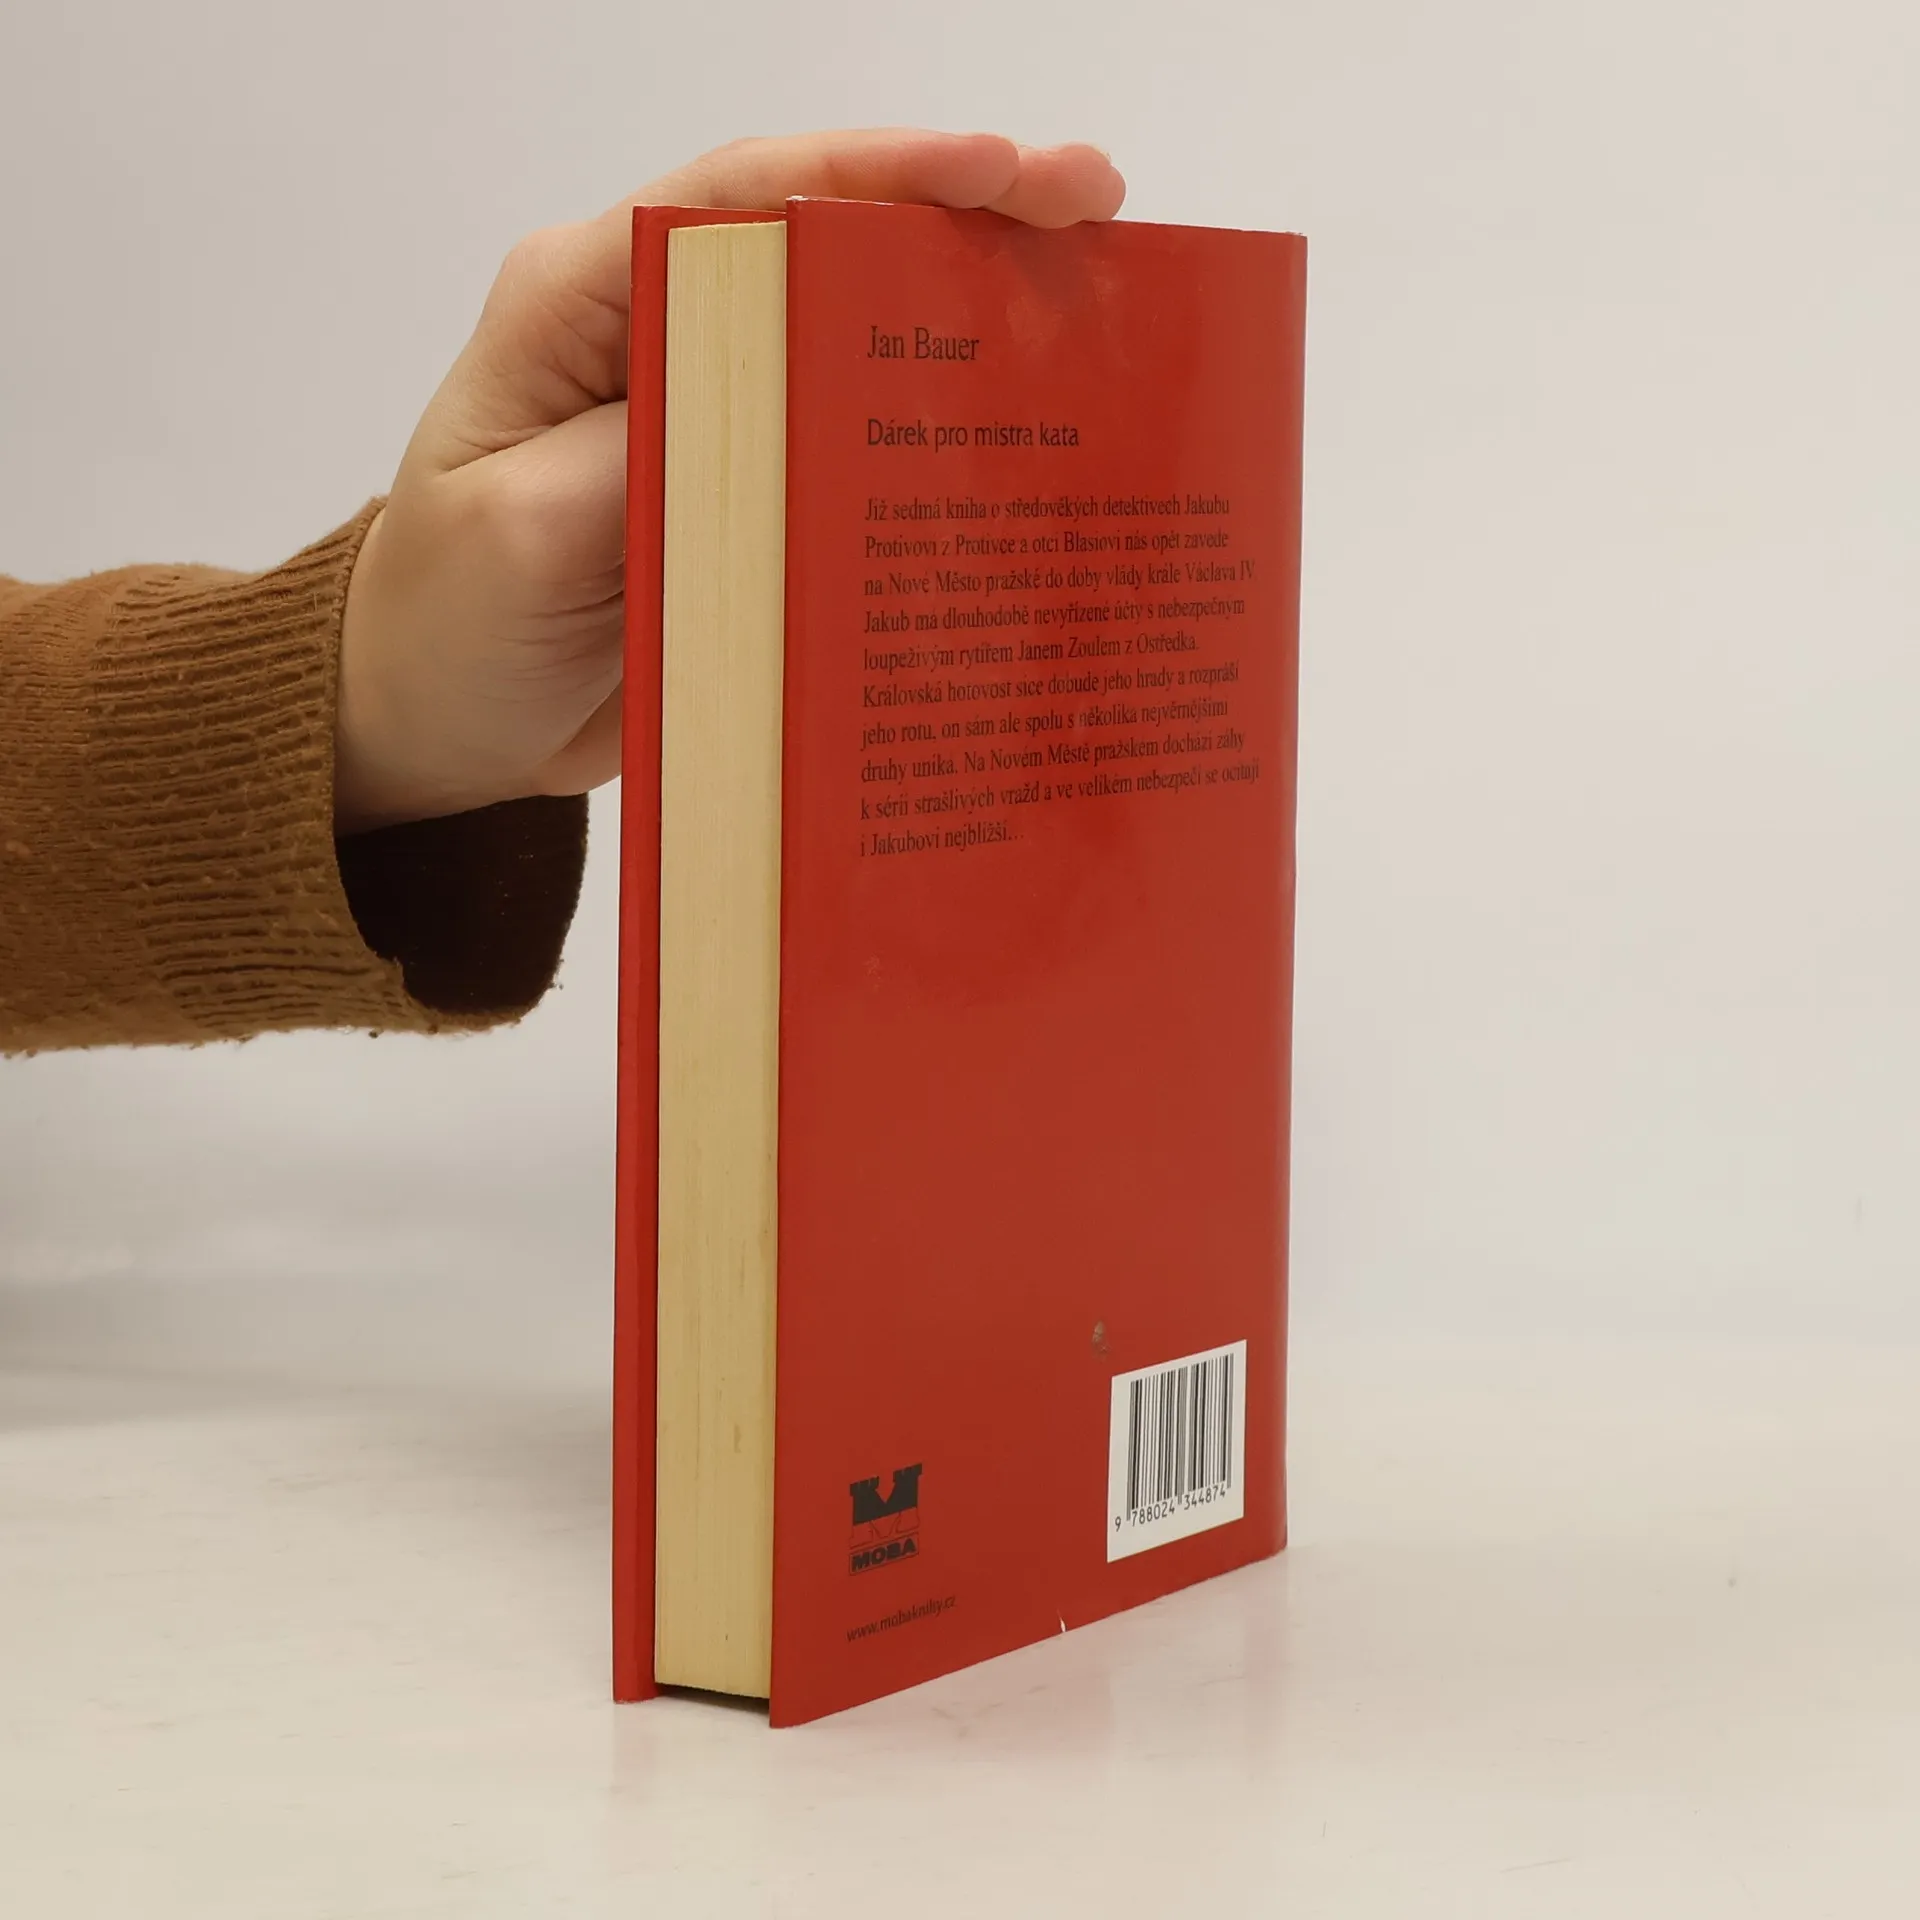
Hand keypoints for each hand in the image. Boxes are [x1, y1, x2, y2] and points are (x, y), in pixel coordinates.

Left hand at [333, 130, 1125, 832]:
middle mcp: (657, 333)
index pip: (741, 199)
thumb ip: (644, 459)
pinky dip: (939, 428)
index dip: (879, 172)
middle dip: (964, 215)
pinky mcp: (746, 490)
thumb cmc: (450, 621)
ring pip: (855, 332)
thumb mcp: (521, 537)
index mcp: (584, 302)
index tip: (1004, 172)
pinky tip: (1027, 435)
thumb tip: (781, 409)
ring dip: (974, 311)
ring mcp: (711, 411)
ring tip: (1101, 300)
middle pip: (823, 241)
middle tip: (1098, 211)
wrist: (437, 719)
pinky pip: (854, 440)